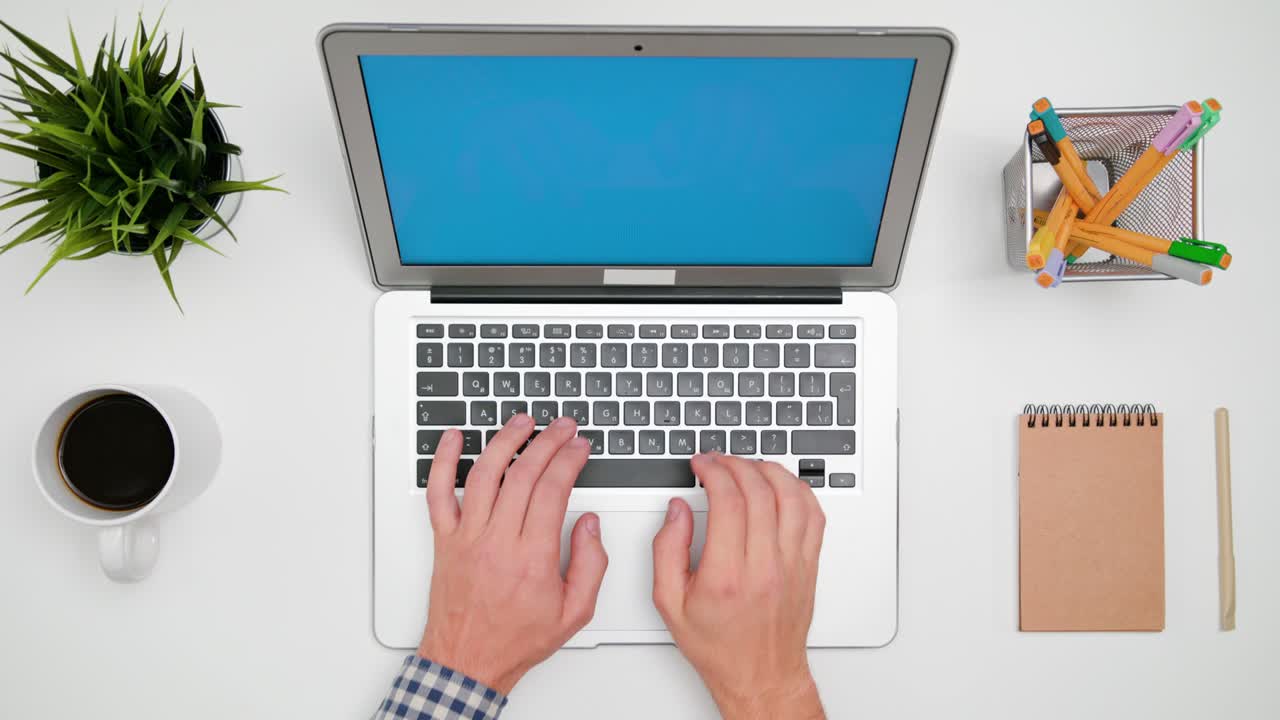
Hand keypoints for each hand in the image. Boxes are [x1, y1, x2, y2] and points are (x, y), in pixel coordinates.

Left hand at [418, 415, 605, 693]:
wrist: (467, 662)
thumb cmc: (515, 640)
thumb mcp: (574, 613)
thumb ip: (592, 565)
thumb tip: (590, 524)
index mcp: (532, 558)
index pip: (553, 490)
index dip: (570, 460)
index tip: (579, 448)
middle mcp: (497, 542)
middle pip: (524, 474)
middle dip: (548, 442)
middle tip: (562, 428)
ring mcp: (467, 537)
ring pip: (485, 474)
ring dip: (505, 441)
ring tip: (523, 422)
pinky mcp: (444, 540)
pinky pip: (438, 493)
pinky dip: (442, 460)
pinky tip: (452, 438)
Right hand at [653, 454, 825, 719]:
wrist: (761, 676)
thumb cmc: (719, 645)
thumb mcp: (670, 603)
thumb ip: (666, 550)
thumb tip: (677, 510)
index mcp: (727, 575)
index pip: (728, 501)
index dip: (713, 471)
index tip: (701, 464)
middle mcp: (764, 567)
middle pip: (759, 491)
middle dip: (735, 464)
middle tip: (719, 461)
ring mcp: (793, 564)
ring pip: (792, 496)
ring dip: (768, 470)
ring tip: (748, 466)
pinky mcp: (809, 565)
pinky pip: (814, 515)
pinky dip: (798, 490)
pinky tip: (781, 484)